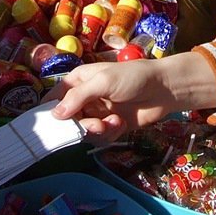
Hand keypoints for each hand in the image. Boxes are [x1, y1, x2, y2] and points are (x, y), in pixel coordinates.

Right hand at [51, 52, 215, 137]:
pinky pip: (100, 137)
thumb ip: (78, 97)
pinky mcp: (111, 125)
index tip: (50, 126)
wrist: (164, 89)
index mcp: (79, 81)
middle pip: (69, 120)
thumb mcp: (103, 81)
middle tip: (96, 125)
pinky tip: (122, 124)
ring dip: (98, 130)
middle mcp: (86, 97)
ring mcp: (98, 112)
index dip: (50, 112)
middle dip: (81, 125)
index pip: (55, 98)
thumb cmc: (133, 77)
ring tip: (113, 123)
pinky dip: (110, 133)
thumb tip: (55, 114)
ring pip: (84, 131)